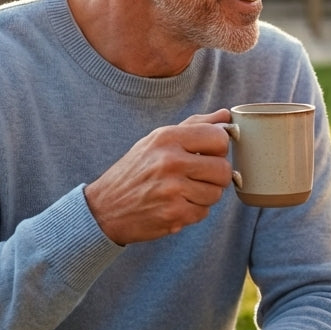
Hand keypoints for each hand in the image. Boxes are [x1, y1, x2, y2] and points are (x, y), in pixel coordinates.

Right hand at [85, 111, 233, 244]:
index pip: (219, 138)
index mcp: (167, 137)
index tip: (209, 154)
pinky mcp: (174, 214)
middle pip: (223, 169)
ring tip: (182, 191)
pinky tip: (175, 205)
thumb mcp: (157, 140)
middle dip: (215, 176)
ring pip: (216, 193)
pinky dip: (193, 211)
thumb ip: (194, 125)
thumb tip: (226, 115)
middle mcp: (170, 161)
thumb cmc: (135, 170)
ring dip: (204, 195)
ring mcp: (172, 189)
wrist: (104, 207)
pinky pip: (203, 212)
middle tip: (197, 177)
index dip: (219, 148)